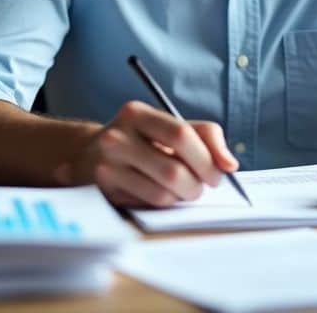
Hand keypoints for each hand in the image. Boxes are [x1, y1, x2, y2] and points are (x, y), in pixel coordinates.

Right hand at [62, 100, 238, 207]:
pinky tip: (159, 192)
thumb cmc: (142, 141)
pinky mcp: (104, 190)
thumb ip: (205, 136)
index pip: (181, 134)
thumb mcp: (169, 127)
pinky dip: (164, 203)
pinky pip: (148, 204)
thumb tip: (230, 164)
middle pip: (173, 170)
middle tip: (203, 186)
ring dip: (181, 196)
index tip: (219, 172)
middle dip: (198, 184)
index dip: (207, 158)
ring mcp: (107, 165)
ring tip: (181, 189)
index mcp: (137, 113)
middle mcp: (117, 136)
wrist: (87, 155)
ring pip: (162, 192)